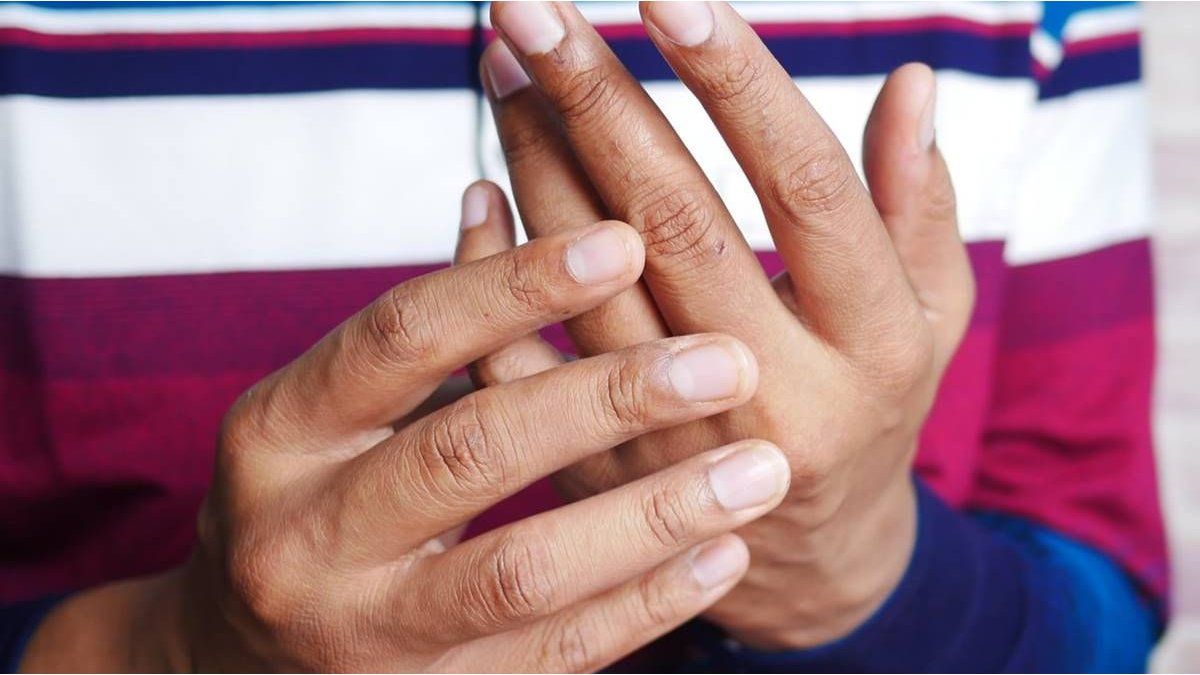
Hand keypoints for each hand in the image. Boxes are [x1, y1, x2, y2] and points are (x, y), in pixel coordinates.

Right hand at [21, 206, 791, 671]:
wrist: (241, 660)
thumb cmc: (312, 501)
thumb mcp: (333, 412)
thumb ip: (424, 333)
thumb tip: (496, 199)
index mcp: (279, 431)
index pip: (403, 336)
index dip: (516, 285)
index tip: (627, 240)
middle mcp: (303, 534)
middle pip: (470, 452)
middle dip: (609, 401)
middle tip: (727, 363)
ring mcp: (363, 632)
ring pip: (522, 571)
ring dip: (653, 515)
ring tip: (758, 470)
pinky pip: (555, 658)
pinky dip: (646, 603)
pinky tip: (721, 554)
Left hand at [476, 1, 973, 648]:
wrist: (803, 562)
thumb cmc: (873, 408)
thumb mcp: (932, 318)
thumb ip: (920, 205)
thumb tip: (914, 82)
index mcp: (872, 341)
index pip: (806, 190)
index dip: (739, 85)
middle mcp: (773, 389)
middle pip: (675, 221)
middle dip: (596, 98)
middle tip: (532, 5)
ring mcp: (677, 439)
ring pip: (589, 280)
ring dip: (536, 159)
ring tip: (505, 61)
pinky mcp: (603, 472)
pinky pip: (525, 364)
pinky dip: (491, 272)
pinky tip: (479, 187)